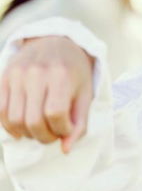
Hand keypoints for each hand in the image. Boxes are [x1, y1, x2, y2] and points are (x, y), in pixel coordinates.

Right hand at [0, 36, 94, 153]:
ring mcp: (17, 75)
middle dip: (45, 136)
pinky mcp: (3, 78)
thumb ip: (80, 122)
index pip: (56, 114)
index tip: (67, 128)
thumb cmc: (73, 71)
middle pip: (34, 120)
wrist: (55, 41)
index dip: (62, 129)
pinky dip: (10, 126)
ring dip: (28, 134)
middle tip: (53, 135)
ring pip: (15, 120)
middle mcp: (36, 74)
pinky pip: (0, 111)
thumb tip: (65, 149)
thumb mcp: (85, 92)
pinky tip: (22, 128)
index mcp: (61, 75)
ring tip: (40, 130)